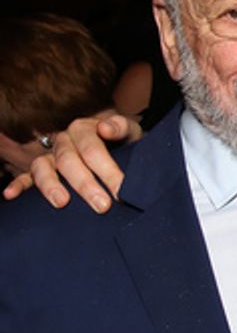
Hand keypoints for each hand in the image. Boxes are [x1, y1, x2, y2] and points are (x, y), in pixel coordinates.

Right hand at [3, 110, 140, 210]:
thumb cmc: (124, 141)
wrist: (118, 145)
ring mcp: (50, 155)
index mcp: (84, 129)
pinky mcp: (40, 170)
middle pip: (69, 161)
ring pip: (43, 167)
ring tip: (62, 203)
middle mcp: (64, 141)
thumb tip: (105, 128)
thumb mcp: (129, 131)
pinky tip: (10, 195)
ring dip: (51, 185)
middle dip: (85, 185)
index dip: (107, 171)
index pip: (93, 150)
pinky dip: (18, 185)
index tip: (121, 191)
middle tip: (103, 206)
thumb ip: (122, 127)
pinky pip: (25, 176)